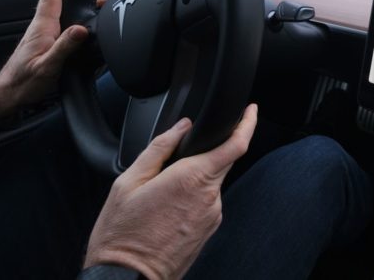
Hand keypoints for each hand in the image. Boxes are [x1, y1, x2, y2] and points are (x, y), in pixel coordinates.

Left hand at [0, 0, 107, 118]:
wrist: (10, 94)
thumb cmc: (26, 82)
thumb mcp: (48, 66)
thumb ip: (64, 47)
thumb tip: (81, 29)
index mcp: (43, 27)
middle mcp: (42, 27)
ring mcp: (43, 34)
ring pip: (60, 10)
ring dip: (76, 2)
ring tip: (96, 2)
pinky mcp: (45, 42)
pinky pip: (60, 21)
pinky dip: (72, 14)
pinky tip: (81, 21)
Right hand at [84, 104, 257, 279]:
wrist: (128, 278)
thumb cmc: (122, 234)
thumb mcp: (128, 182)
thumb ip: (159, 148)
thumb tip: (181, 127)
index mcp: (191, 178)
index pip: (235, 145)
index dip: (248, 124)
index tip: (250, 111)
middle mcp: (209, 197)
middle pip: (222, 161)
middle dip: (206, 153)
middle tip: (173, 163)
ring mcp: (212, 216)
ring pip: (211, 183)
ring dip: (193, 179)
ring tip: (159, 196)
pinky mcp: (209, 229)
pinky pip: (207, 202)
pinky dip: (192, 197)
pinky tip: (167, 210)